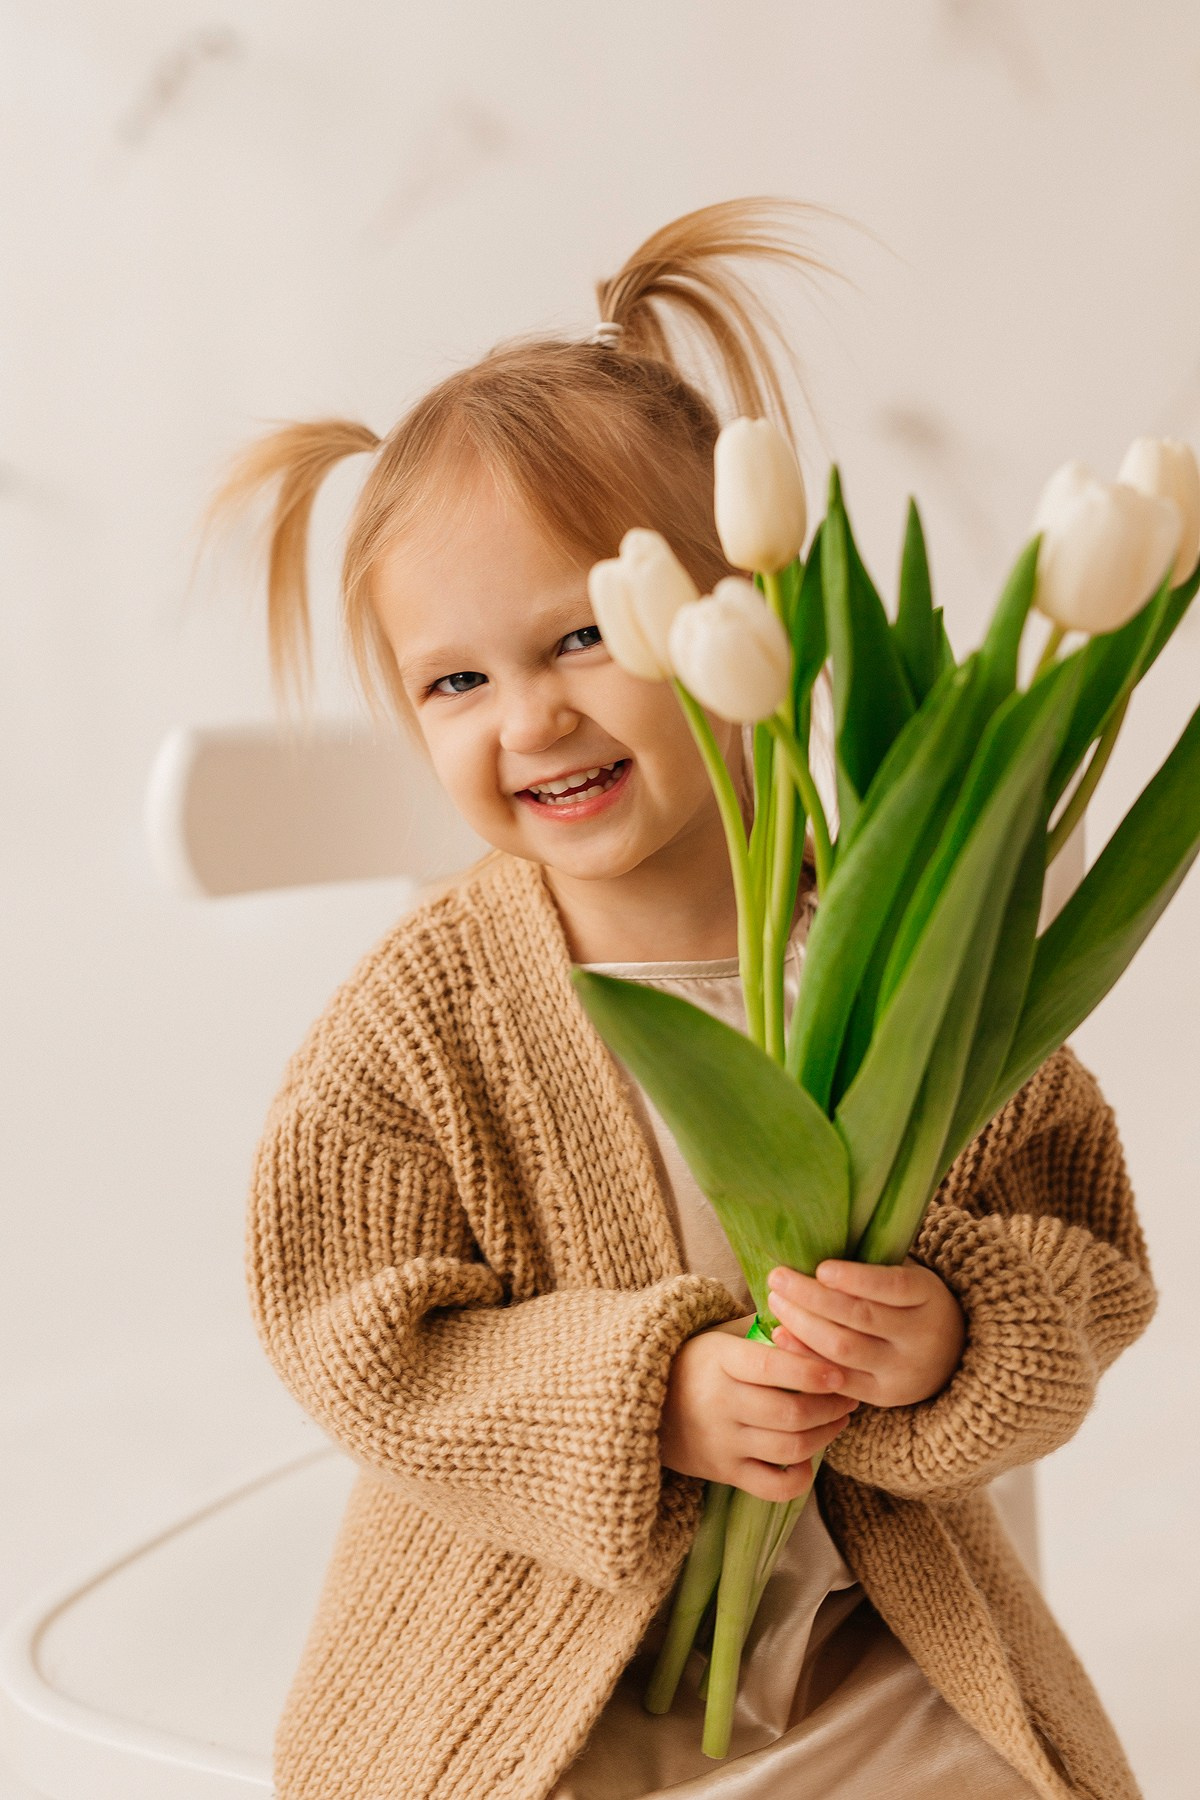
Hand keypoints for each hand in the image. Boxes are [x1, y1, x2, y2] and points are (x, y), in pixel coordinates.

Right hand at [659, 1311, 860, 1502]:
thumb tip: (813, 1323)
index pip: (770, 1367)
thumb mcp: (721, 1336)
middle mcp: (720, 1404)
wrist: (641, 1404)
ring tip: (838, 1418)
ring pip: (790, 1448)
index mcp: (719, 1362)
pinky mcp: (725, 1473)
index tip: (838, 1370)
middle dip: (831, 1405)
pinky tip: (808, 1456)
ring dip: (825, 1434)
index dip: (810, 1370)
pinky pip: (774, 1487)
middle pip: (790, 1412)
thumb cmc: (695, 1363)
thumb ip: (764, 1330)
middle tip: (848, 1394)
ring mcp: (722, 1442)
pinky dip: (800, 1477)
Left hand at [765, 1257, 965, 1408]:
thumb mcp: (909, 1277)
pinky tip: (781, 1335)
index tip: (820, 1268)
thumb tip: (812, 1248)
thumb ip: (873, 1265)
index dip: (855, 1278)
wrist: (952, 1358)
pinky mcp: (883, 1395)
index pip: (894, 1286)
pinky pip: (837, 1378)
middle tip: (778, 1277)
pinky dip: (805, 1356)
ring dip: (801, 1324)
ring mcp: (902, 1371)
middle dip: (811, 1297)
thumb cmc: (913, 1303)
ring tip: (776, 1301)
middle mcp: (920, 1337)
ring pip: (843, 1349)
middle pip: (859, 1317)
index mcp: (929, 1297)